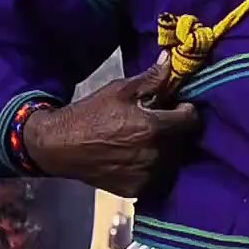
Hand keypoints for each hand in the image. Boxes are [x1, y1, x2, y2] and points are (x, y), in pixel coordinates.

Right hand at [23, 54, 199, 197]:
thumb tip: (170, 59)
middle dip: (175, 130)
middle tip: (159, 124)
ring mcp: (146, 175)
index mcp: (153, 128)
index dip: (186, 111)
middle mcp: (154, 154)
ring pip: (173, 160)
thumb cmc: (89, 114)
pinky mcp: (136, 189)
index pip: (191, 120)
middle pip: (183, 140)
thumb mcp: (120, 90)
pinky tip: (138, 156)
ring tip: (147, 140)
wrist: (57, 147)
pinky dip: (154, 168)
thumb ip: (151, 78)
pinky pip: (158, 178)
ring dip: (167, 149)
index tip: (176, 108)